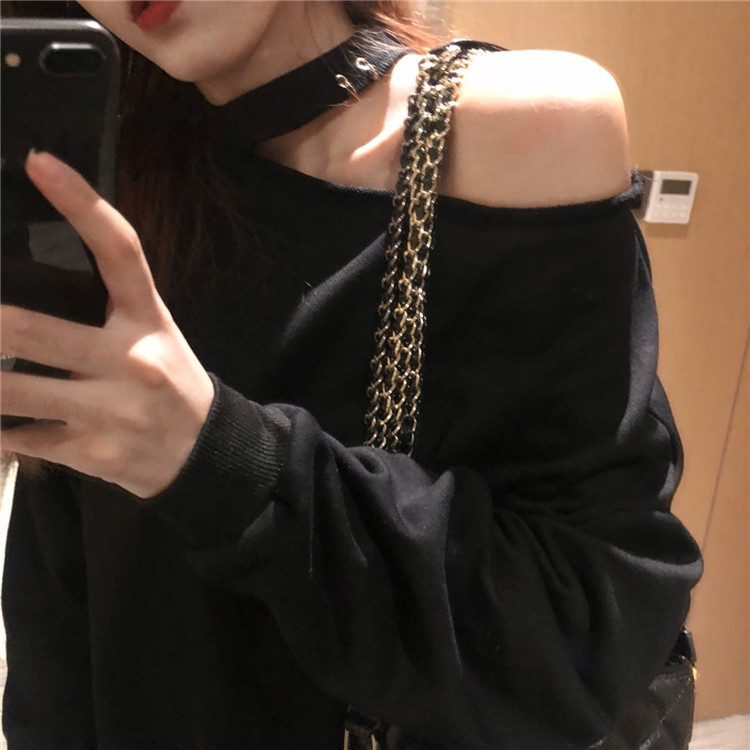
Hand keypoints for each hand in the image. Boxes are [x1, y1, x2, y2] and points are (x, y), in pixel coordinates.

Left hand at [1, 151, 213, 498]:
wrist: (204, 454)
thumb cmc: (170, 383)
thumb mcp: (154, 335)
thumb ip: (105, 309)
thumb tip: (24, 287)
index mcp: (149, 320)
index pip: (120, 251)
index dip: (80, 204)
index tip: (38, 161)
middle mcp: (134, 361)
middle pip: (31, 328)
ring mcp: (112, 411)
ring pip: (9, 388)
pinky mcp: (91, 452)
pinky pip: (17, 437)